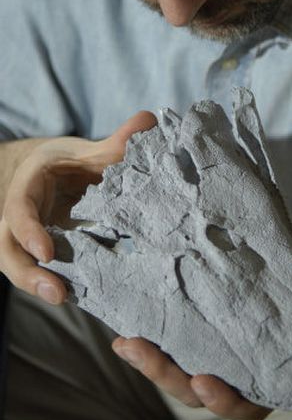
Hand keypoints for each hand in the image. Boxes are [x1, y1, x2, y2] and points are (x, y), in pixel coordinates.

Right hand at [0, 111, 156, 304]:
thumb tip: (150, 120)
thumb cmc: (63, 162)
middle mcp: (18, 218)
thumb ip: (114, 143)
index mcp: (26, 189)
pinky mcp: (40, 254)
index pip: (19, 211)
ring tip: (66, 299)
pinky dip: (56, 283)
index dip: (29, 232)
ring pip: (19, 266)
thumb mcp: (84, 151)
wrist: (46, 173)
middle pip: (8, 250)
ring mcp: (26, 239)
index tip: (48, 253)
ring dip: (39, 285)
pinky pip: (40, 271)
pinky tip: (80, 296)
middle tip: (58, 294)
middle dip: (27, 274)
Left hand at [113, 241, 291, 419]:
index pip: (242, 403)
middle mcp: (233, 386)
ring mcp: (212, 372)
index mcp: (265, 385)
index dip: (223, 397)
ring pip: (176, 381)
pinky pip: (171, 360)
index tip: (204, 381)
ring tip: (125, 342)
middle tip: (138, 349)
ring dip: (149, 364)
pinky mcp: (195, 355)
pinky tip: (126, 332)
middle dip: (166, 375)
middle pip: (195, 393)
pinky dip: (149, 351)